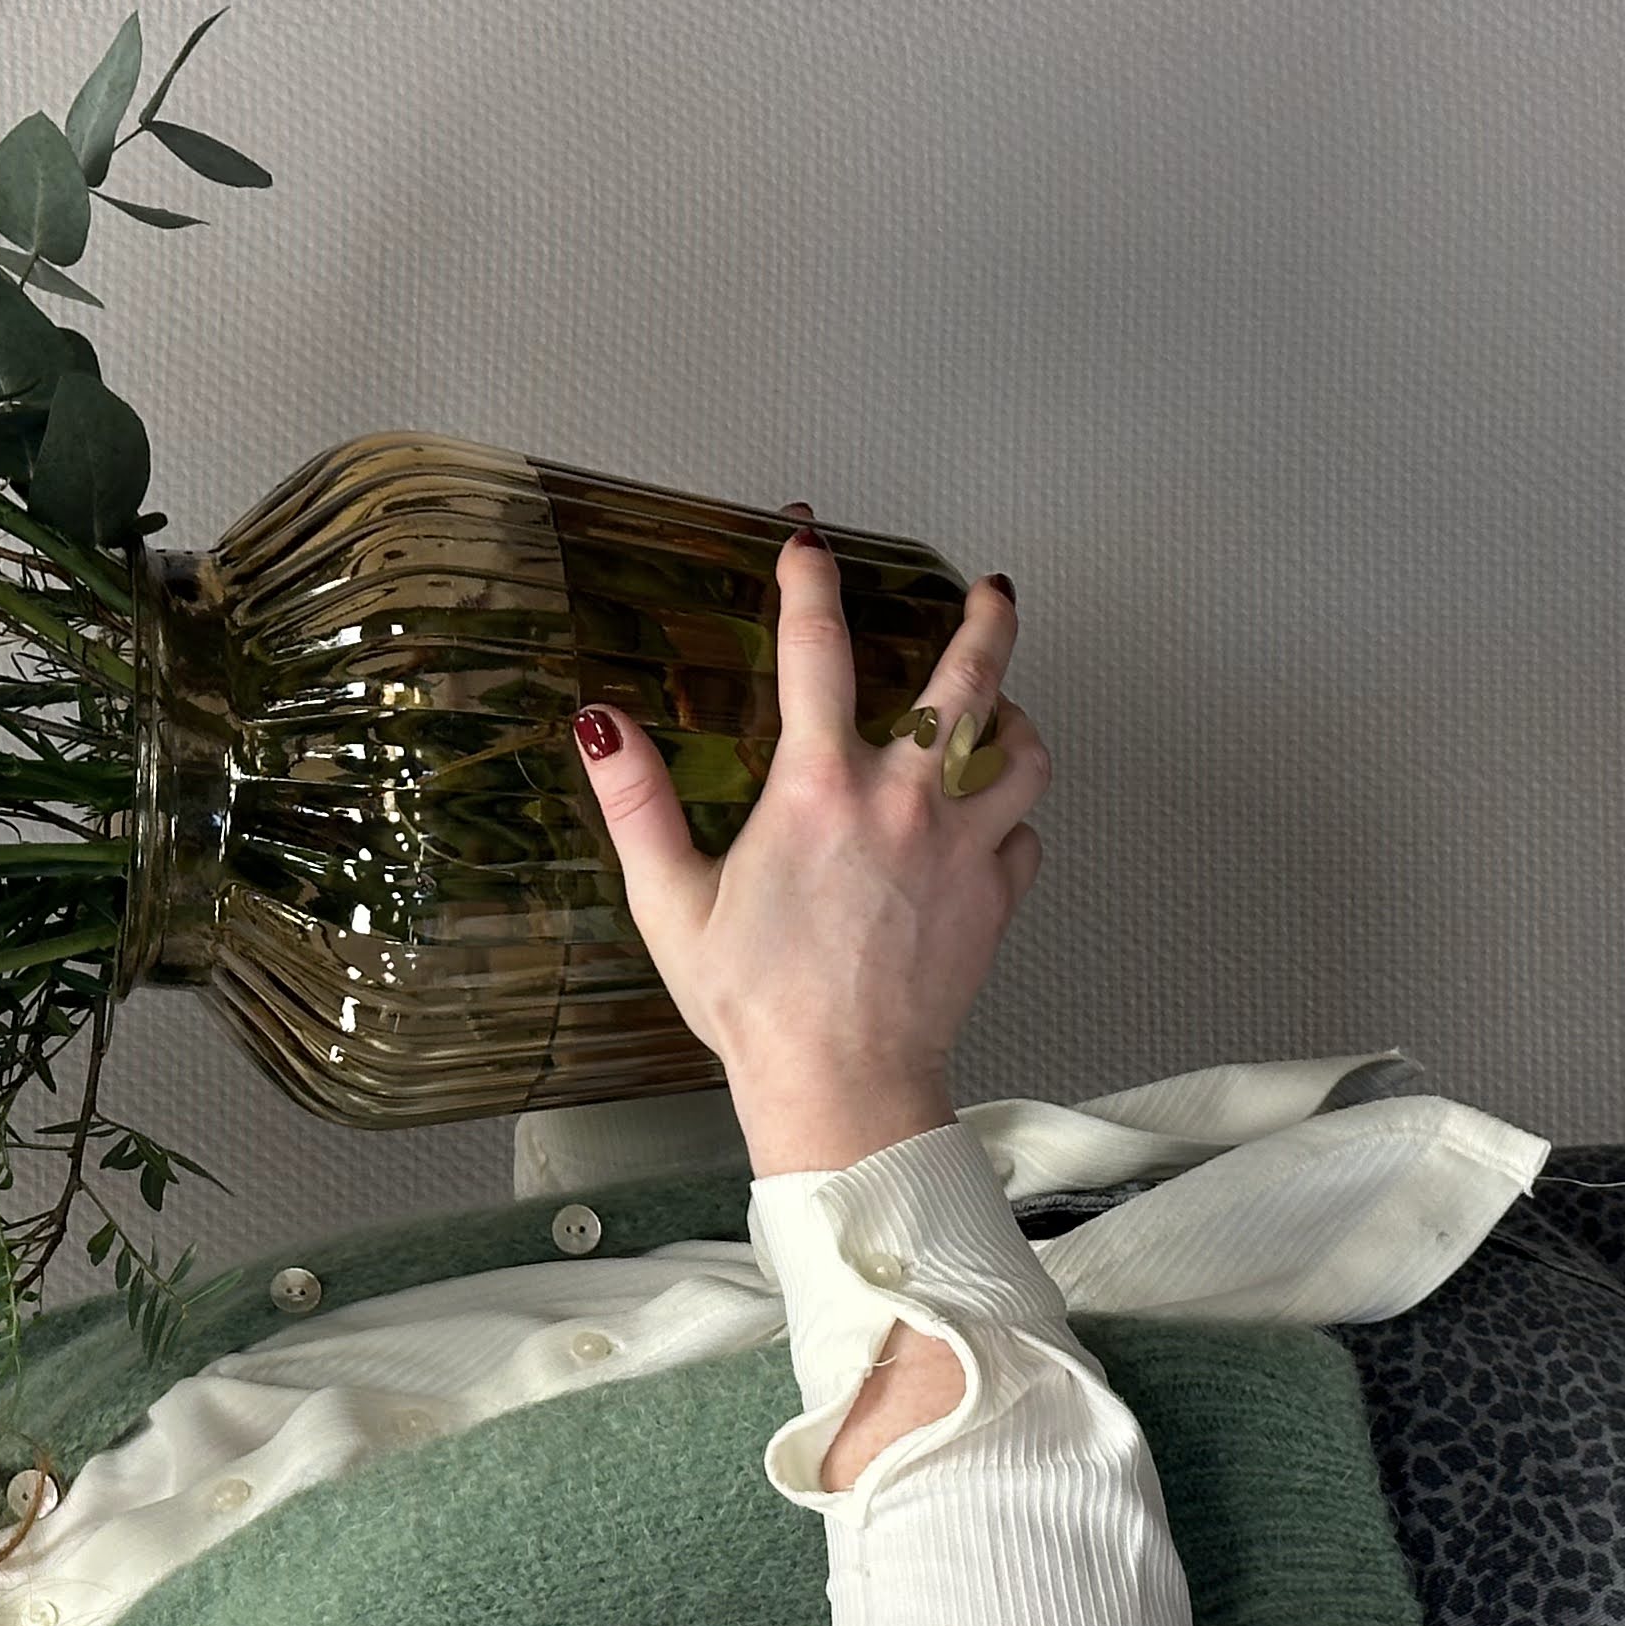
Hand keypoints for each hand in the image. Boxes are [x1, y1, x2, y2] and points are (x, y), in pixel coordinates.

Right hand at [570, 530, 1050, 1155]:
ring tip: (1007, 706)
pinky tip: (988, 823)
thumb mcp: (670, 901)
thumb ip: (636, 803)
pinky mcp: (996, 896)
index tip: (808, 542)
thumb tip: (599, 724)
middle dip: (981, 620)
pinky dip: (1011, 817)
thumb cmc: (754, 1002)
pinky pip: (1024, 833)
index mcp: (817, 789)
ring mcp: (963, 846)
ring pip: (1020, 750)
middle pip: (967, 678)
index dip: (810, 582)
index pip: (815, 651)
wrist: (842, 1083)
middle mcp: (902, 801)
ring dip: (1016, 716)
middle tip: (989, 591)